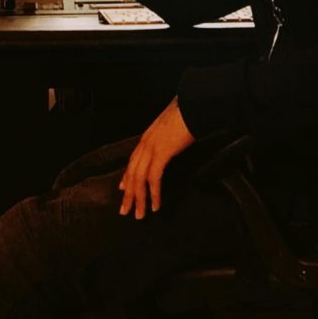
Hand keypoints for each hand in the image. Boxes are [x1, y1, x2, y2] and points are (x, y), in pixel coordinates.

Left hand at [118, 98, 194, 218]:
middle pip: (131, 173)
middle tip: (125, 211)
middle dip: (128, 194)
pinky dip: (153, 193)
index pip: (133, 161)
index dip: (127, 177)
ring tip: (139, 215)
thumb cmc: (188, 112)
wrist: (194, 103)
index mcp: (147, 136)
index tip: (122, 189)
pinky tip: (155, 205)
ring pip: (139, 179)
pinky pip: (153, 178)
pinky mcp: (161, 153)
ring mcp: (151, 147)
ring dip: (138, 199)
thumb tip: (175, 138)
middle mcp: (145, 143)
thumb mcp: (174, 125)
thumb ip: (170, 134)